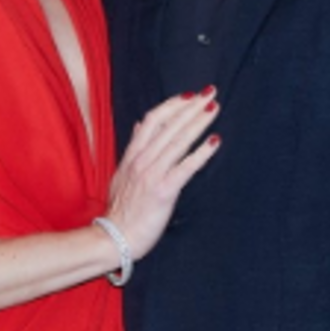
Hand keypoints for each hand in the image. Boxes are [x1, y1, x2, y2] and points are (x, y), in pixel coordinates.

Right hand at [104, 86, 221, 261]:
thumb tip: (139, 124)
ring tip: (214, 108)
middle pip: (170, 125)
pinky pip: (185, 167)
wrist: (115, 238)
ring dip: (198, 122)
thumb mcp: (122, 173)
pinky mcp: (163, 191)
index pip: (153, 119)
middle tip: (210, 92)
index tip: (190, 94)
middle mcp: (142, 160)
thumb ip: (133, 148)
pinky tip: (214, 142)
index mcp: (133, 154)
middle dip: (191, 106)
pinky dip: (201, 153)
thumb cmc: (121, 209)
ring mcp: (152, 174)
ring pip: (178, 140)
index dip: (173, 104)